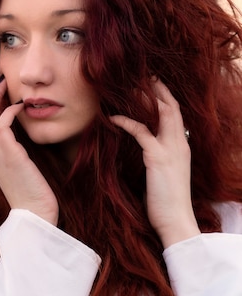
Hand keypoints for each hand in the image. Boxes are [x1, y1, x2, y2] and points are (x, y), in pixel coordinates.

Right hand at [0, 76, 58, 224]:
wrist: (35, 216)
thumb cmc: (35, 198)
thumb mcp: (27, 173)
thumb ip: (24, 158)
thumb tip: (30, 147)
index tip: (3, 94)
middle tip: (0, 80)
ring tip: (4, 83)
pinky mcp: (9, 155)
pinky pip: (1, 126)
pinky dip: (9, 112)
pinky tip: (21, 105)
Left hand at [110, 79, 200, 247]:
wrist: (176, 221)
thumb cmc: (166, 202)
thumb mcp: (164, 175)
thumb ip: (158, 159)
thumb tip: (146, 152)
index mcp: (182, 146)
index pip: (176, 114)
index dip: (164, 97)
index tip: (151, 85)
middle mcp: (179, 143)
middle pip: (171, 106)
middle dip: (157, 88)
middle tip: (142, 75)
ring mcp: (171, 149)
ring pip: (160, 112)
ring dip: (143, 98)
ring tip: (128, 86)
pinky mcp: (158, 158)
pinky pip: (141, 132)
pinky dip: (126, 122)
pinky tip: (113, 118)